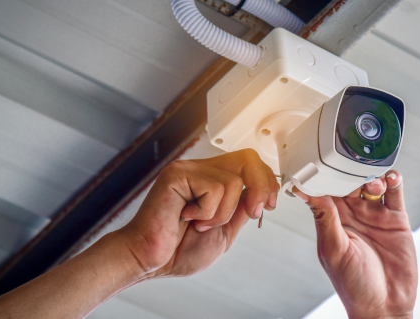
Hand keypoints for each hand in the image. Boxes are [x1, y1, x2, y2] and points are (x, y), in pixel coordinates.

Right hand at [118, 149, 279, 277]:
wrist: (150, 260)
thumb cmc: (179, 249)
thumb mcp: (225, 231)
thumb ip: (241, 210)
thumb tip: (260, 195)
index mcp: (212, 180)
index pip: (249, 163)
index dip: (267, 181)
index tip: (269, 205)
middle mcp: (201, 170)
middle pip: (247, 158)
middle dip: (261, 187)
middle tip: (253, 212)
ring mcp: (188, 170)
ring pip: (233, 181)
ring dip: (222, 214)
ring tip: (200, 223)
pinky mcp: (177, 175)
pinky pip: (214, 189)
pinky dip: (207, 212)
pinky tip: (187, 217)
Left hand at [293, 171, 416, 318]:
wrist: (385, 306)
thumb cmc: (353, 285)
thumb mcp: (334, 249)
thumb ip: (324, 219)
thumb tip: (306, 193)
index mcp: (333, 221)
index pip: (326, 191)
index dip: (325, 176)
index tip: (321, 161)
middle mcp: (353, 216)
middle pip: (350, 183)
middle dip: (350, 172)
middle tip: (351, 167)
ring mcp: (374, 216)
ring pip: (372, 185)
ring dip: (371, 177)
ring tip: (372, 184)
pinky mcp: (395, 220)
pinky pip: (394, 194)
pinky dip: (393, 182)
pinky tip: (391, 178)